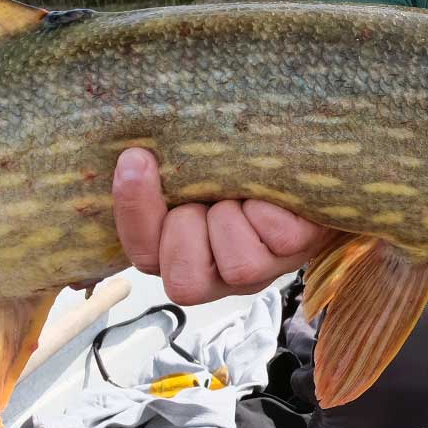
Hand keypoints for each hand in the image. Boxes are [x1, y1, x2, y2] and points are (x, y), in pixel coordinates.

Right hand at [110, 148, 335, 305]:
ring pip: (237, 265)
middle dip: (187, 226)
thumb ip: (158, 168)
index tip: (135, 157)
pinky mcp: (299, 251)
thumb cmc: (232, 161)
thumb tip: (128, 145)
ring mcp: (262, 269)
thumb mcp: (187, 167)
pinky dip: (270, 208)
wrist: (300, 153)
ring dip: (232, 217)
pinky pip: (278, 236)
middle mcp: (219, 274)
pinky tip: (270, 193)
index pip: (144, 256)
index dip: (133, 211)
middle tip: (204, 196)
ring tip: (240, 195)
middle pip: (183, 282)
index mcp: (180, 253)